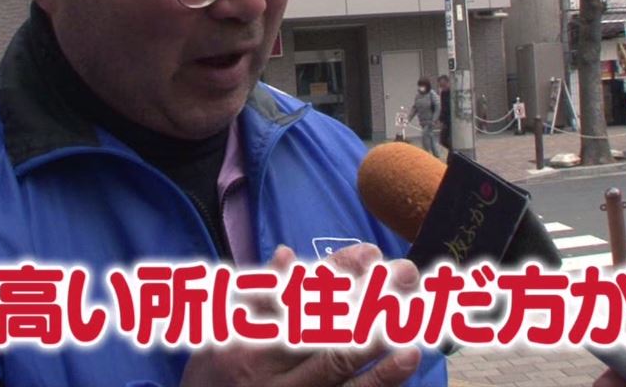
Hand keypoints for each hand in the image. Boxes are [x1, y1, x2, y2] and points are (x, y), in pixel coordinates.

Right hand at [180, 243, 422, 386]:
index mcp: (245, 332)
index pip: (296, 292)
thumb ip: (257, 293)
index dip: (336, 271)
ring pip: (338, 364)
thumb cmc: (213, 375)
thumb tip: (286, 254)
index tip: (371, 252)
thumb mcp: (220, 328)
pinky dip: (379, 381)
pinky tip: (406, 360)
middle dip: (367, 295)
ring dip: (378, 335)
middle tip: (406, 271)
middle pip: (322, 323)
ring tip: (411, 311)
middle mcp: (266, 364)